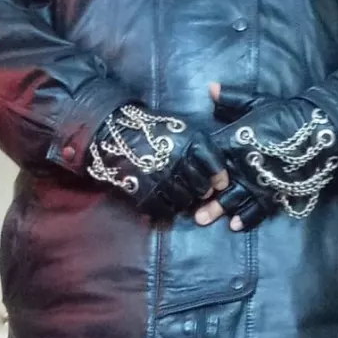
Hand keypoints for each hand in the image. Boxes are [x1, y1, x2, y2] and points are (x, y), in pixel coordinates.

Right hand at [85, 103, 220, 217]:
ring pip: (184, 201)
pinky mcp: (145, 191)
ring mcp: (161, 177)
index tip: (219, 183)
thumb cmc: (155, 130)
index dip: (220, 179)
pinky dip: (166, 207)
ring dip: (184, 200)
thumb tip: (220, 171)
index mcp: (192, 142)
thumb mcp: (184, 128)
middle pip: (202, 189)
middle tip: (196, 189)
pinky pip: (163, 209)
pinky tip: (163, 198)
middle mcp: (178, 160)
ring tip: (178, 191)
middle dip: (202, 191)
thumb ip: (202, 147)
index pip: (215, 167)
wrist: (117, 131)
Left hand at [201, 84, 337, 229]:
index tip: (189, 176)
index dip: (198, 168)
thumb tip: (210, 88)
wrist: (320, 130)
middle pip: (217, 185)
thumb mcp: (257, 102)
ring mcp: (258, 182)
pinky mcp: (274, 194)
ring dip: (218, 210)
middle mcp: (242, 164)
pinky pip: (257, 210)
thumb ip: (232, 99)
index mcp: (234, 141)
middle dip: (204, 198)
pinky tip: (235, 226)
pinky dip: (246, 219)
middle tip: (192, 209)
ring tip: (204, 220)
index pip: (208, 157)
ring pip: (233, 200)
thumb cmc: (286, 114)